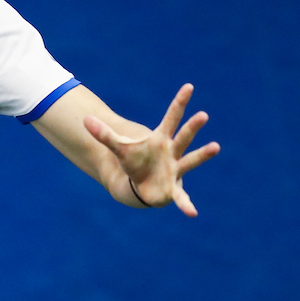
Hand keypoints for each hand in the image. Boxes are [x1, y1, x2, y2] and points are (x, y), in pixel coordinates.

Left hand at [83, 84, 219, 216]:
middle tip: (203, 114)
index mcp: (161, 139)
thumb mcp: (118, 147)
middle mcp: (172, 152)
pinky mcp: (173, 188)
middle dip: (192, 127)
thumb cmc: (135, 160)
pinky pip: (181, 197)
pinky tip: (192, 213)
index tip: (189, 86)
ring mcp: (176, 169)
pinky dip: (186, 205)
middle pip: (183, 137)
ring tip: (215, 146)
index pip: (171, 117)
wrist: (141, 183)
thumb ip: (104, 134)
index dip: (179, 102)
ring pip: (190, 160)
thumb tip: (84, 120)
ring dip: (202, 155)